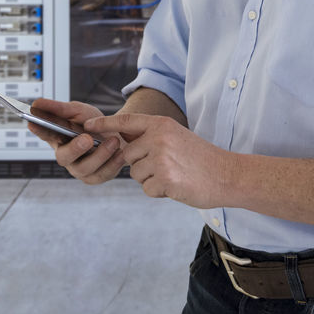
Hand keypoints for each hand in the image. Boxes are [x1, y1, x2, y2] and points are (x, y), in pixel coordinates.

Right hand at [28, 98, 125, 184]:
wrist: (118, 134)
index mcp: (58, 138)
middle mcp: (66, 155)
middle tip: (87, 138)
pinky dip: (113, 163)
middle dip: (75, 149)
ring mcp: (80, 169)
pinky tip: (121, 153)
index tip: (33, 122)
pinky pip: (103, 174)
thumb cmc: (94, 124)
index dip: (38, 130)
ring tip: (113, 141)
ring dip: (100, 154)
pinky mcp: (96, 177)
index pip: (44, 133)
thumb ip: (60, 109)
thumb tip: (36, 103)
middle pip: (64, 157)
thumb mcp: (79, 111)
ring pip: (85, 168)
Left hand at [84, 113, 233, 208]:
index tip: (86, 126)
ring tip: (175, 174)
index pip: (126, 122)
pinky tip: (177, 185)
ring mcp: (161, 158)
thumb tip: (125, 145)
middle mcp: (159, 138)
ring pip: (136, 174)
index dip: (104, 124)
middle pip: (128, 155)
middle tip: (168, 166)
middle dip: (141, 165)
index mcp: (162, 125)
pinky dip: (160, 192)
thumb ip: (152, 138)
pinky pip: (147, 189)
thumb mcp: (177, 137)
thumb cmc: (202, 159)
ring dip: (151, 179)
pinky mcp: (165, 179)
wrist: (227, 174)